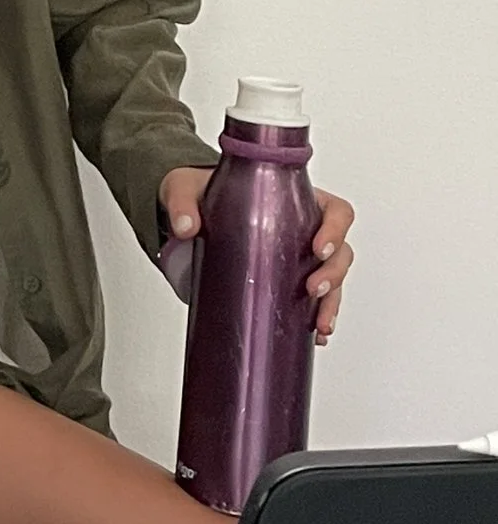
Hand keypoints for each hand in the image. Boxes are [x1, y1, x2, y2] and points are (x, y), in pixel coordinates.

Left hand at [160, 164, 355, 341]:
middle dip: (333, 273)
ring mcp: (296, 256)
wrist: (186, 211)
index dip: (336, 229)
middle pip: (340, 250)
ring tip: (319, 324)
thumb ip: (182, 202)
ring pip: (332, 279)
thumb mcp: (184, 188)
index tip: (319, 248)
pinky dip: (316, 317)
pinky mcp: (285, 279)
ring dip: (331, 302)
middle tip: (313, 289)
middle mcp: (303, 228)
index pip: (335, 210)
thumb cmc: (197, 190)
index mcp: (292, 198)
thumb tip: (185, 227)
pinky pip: (312, 300)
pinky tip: (313, 335)